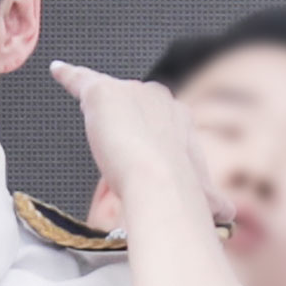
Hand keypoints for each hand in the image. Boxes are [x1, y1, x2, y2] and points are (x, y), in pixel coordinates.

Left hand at [50, 61, 227, 226]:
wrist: (159, 181)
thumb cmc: (180, 190)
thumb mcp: (200, 193)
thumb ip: (210, 198)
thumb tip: (228, 214)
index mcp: (179, 115)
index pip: (157, 121)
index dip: (149, 142)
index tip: (146, 158)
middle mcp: (157, 96)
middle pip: (133, 108)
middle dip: (127, 129)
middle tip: (123, 156)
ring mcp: (128, 91)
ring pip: (110, 99)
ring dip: (104, 117)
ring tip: (101, 137)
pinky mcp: (101, 93)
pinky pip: (80, 80)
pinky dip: (68, 76)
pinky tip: (57, 71)